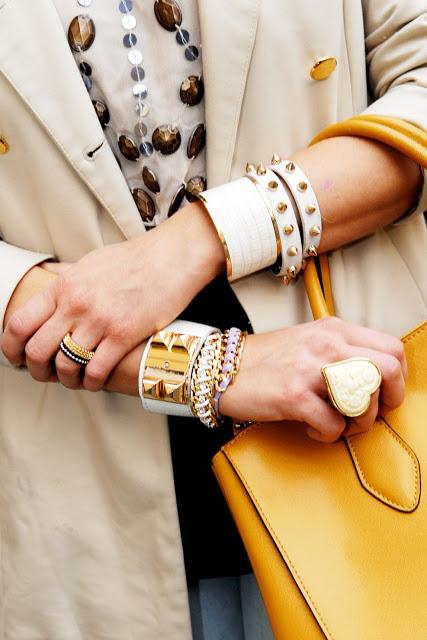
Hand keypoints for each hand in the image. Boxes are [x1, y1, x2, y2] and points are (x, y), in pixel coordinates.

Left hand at [1, 203, 224, 390]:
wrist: (172, 257)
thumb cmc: (135, 259)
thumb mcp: (91, 262)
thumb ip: (68, 277)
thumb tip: (51, 278)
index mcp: (64, 286)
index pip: (21, 322)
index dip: (11, 347)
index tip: (17, 358)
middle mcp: (76, 305)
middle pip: (38, 350)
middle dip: (37, 370)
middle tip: (45, 375)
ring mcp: (100, 321)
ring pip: (66, 365)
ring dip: (67, 380)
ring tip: (75, 380)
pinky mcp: (124, 335)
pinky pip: (97, 371)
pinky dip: (92, 382)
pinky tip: (97, 381)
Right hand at [220, 317, 406, 442]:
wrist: (220, 368)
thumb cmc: (266, 360)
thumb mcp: (309, 341)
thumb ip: (342, 351)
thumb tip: (375, 378)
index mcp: (334, 329)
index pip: (393, 348)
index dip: (397, 379)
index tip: (382, 395)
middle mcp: (326, 344)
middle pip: (389, 370)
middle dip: (387, 400)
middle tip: (367, 413)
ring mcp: (309, 368)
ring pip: (365, 399)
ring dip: (358, 422)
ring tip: (338, 424)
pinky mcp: (293, 395)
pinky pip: (333, 425)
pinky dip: (328, 436)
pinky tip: (313, 430)